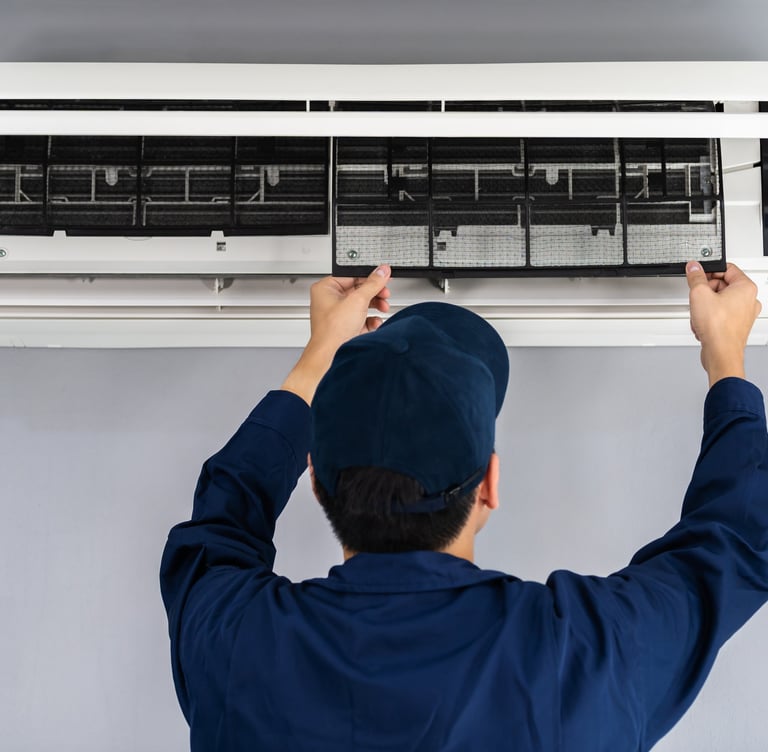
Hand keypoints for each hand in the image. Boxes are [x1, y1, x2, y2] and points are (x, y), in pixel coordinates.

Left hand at [308, 265, 391, 350]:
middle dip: (375, 293)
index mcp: (326, 288)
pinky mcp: (346, 328)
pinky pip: (362, 319)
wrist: (332, 356)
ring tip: (383, 307)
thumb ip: (373, 283)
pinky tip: (375, 322)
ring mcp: (338, 315)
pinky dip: (371, 320)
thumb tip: (382, 272)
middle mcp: (330, 301)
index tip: (383, 276)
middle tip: (385, 293)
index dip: (369, 276)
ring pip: (362, 304)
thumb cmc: (332, 330)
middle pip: (358, 290)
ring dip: (375, 305)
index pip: (352, 276)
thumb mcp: (357, 300)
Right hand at [686, 261, 761, 386]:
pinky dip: (708, 318)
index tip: (698, 273)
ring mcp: (744, 314)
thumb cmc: (718, 328)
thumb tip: (694, 268)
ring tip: (700, 314)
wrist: (721, 353)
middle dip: (705, 292)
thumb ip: (696, 277)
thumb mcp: (699, 294)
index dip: (709, 270)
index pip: (727, 268)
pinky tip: (703, 324)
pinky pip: (719, 315)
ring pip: (719, 301)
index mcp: (746, 288)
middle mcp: (749, 300)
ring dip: (705, 306)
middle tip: (697, 298)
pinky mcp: (736, 326)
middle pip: (722, 285)